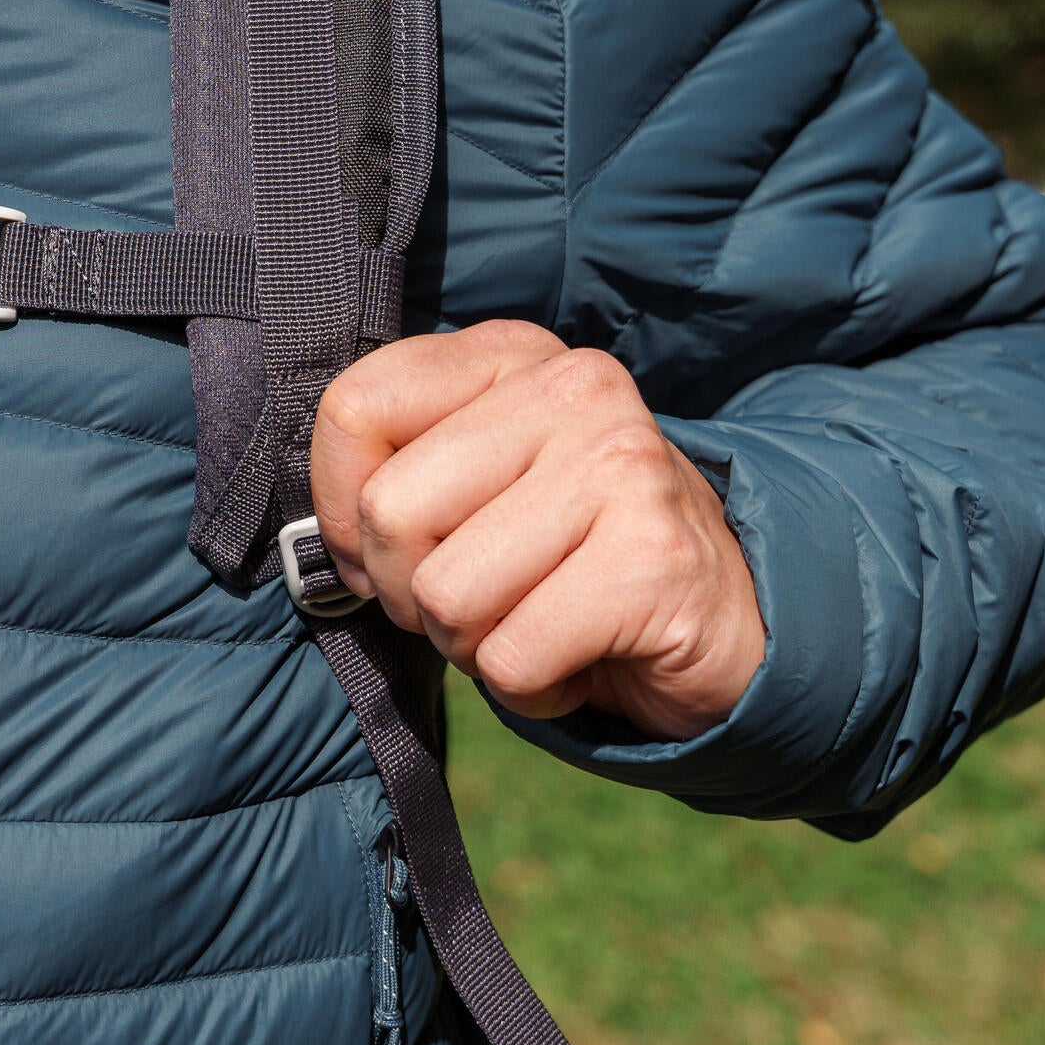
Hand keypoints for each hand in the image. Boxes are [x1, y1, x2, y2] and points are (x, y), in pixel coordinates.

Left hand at [307, 320, 765, 740]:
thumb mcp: (476, 488)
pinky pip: (510, 657)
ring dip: (473, 645)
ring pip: (444, 594)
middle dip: (410, 591)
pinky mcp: (653, 560)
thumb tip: (319, 546)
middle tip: (483, 598)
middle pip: (391, 511)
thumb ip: (395, 477)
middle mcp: (573, 389)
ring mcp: (621, 467)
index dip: (342, 506)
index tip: (386, 547)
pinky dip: (529, 688)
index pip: (355, 407)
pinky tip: (579, 656)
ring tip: (537, 622)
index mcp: (511, 356)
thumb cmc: (566, 558)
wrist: (726, 621)